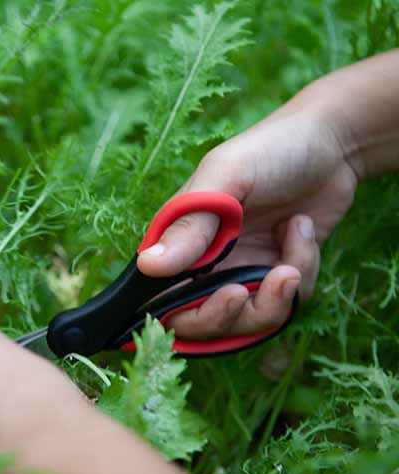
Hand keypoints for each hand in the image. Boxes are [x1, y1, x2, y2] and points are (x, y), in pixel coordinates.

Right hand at [137, 107, 358, 339]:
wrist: (332, 145)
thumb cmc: (268, 150)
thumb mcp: (225, 179)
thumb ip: (188, 226)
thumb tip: (148, 266)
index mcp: (178, 240)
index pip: (161, 298)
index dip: (181, 315)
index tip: (220, 298)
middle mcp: (204, 264)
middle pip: (202, 322)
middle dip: (229, 317)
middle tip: (246, 293)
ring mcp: (241, 272)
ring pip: (247, 322)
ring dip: (274, 298)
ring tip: (291, 260)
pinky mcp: (275, 276)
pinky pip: (284, 304)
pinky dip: (300, 275)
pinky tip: (302, 233)